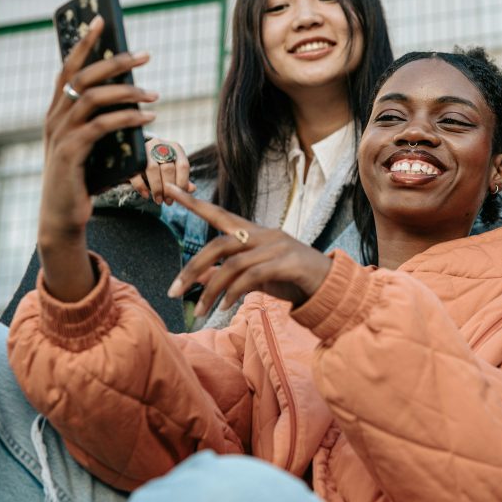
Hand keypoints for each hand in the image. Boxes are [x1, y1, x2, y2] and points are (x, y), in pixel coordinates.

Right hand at [38, 16, 156, 301]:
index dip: (83, 43)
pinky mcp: (71, 153)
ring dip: (127, 91)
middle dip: (115, 61)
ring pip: (93, 97)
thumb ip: (107, 120)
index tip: (102, 20)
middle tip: (145, 55)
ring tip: (155, 92)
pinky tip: (149, 117)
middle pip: (83, 77)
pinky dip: (127, 118)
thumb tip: (139, 98)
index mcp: (58, 110)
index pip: (68, 68)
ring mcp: (60, 134)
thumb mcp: (95, 143)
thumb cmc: (84, 177)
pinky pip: (101, 126)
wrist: (64, 215)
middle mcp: (55, 117)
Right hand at [129, 137, 194, 204]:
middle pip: (168, 168)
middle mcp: (161, 146)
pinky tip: (146, 195)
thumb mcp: (174, 167)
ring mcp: (145, 150)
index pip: (183, 166)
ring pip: (152, 169)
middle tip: (168, 201)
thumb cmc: (161, 162)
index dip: (182, 183)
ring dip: (156, 188)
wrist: (139, 152)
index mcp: (175, 148)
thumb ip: (182, 178)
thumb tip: (192, 189)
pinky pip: (136, 172)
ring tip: (158, 200)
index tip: (180, 196)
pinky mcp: (132, 157)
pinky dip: (141, 186)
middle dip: (168, 188)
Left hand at [164, 184, 332, 316]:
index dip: (195, 203)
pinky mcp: (287, 263)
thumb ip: (230, 274)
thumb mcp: (256, 276)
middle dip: (192, 268)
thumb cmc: (291, 279)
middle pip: (219, 244)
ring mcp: (277, 247)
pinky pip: (252, 277)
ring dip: (211, 291)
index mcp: (255, 233)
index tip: (171, 190)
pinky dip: (233, 294)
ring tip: (200, 311)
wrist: (330, 286)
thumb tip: (201, 276)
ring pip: (232, 264)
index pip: (220, 214)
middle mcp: (264, 235)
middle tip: (173, 291)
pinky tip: (225, 307)